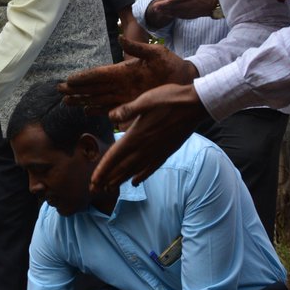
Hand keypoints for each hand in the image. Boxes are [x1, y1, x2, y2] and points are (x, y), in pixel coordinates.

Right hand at [59, 38, 195, 113]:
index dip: (83, 78)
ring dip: (83, 101)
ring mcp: (124, 95)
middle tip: (60, 91)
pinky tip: (87, 112)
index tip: (68, 80)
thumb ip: (138, 48)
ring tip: (67, 102)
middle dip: (76, 90)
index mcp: (123, 70)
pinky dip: (98, 111)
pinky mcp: (132, 104)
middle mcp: (120, 83)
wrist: (185, 79)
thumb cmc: (171, 64)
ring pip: (98, 99)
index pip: (98, 74)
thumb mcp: (156, 52)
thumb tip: (120, 37)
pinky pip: (111, 109)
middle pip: (93, 88)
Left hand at [92, 84, 207, 190]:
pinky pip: (151, 168)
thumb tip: (110, 117)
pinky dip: (142, 176)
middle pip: (122, 168)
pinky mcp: (167, 152)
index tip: (93, 182)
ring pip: (135, 170)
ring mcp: (157, 152)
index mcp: (136, 135)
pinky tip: (136, 182)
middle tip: (95, 190)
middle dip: (107, 180)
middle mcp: (145, 147)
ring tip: (110, 189)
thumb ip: (127, 110)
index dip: (102, 170)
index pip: (114, 157)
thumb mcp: (145, 100)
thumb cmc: (170, 99)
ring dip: (121, 180)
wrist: (196, 105)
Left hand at [158, 0, 216, 19]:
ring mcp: (188, 12)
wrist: (211, 5)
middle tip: (155, 6)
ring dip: (165, 11)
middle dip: (164, 7)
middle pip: (174, 6)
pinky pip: (177, 16)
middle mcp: (189, 4)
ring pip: (174, 12)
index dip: (169, 0)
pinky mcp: (187, 16)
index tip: (161, 2)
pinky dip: (169, 15)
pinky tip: (163, 13)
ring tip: (156, 10)